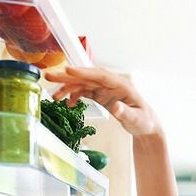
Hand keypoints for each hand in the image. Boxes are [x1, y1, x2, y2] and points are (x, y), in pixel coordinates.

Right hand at [44, 66, 160, 136]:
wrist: (145, 125)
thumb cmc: (144, 121)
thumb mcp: (137, 119)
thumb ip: (126, 113)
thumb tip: (116, 107)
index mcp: (121, 85)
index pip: (100, 75)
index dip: (84, 72)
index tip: (68, 70)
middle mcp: (111, 84)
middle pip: (87, 77)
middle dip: (68, 77)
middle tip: (50, 76)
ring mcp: (105, 89)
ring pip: (83, 84)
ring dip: (68, 88)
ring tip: (54, 96)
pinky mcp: (101, 95)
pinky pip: (85, 92)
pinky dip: (75, 96)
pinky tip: (67, 104)